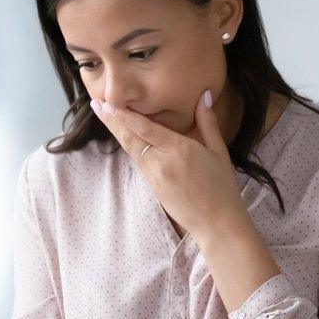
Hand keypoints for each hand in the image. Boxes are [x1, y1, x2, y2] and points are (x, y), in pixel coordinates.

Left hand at [90, 89, 248, 238]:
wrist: (216, 223)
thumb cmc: (222, 186)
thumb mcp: (218, 151)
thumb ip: (207, 122)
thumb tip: (205, 95)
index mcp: (180, 150)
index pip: (144, 128)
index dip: (124, 115)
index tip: (108, 102)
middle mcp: (162, 163)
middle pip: (130, 138)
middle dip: (111, 120)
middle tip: (96, 103)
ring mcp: (154, 177)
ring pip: (130, 150)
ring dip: (116, 132)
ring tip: (103, 115)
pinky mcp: (152, 187)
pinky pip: (137, 162)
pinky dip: (129, 146)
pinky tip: (123, 136)